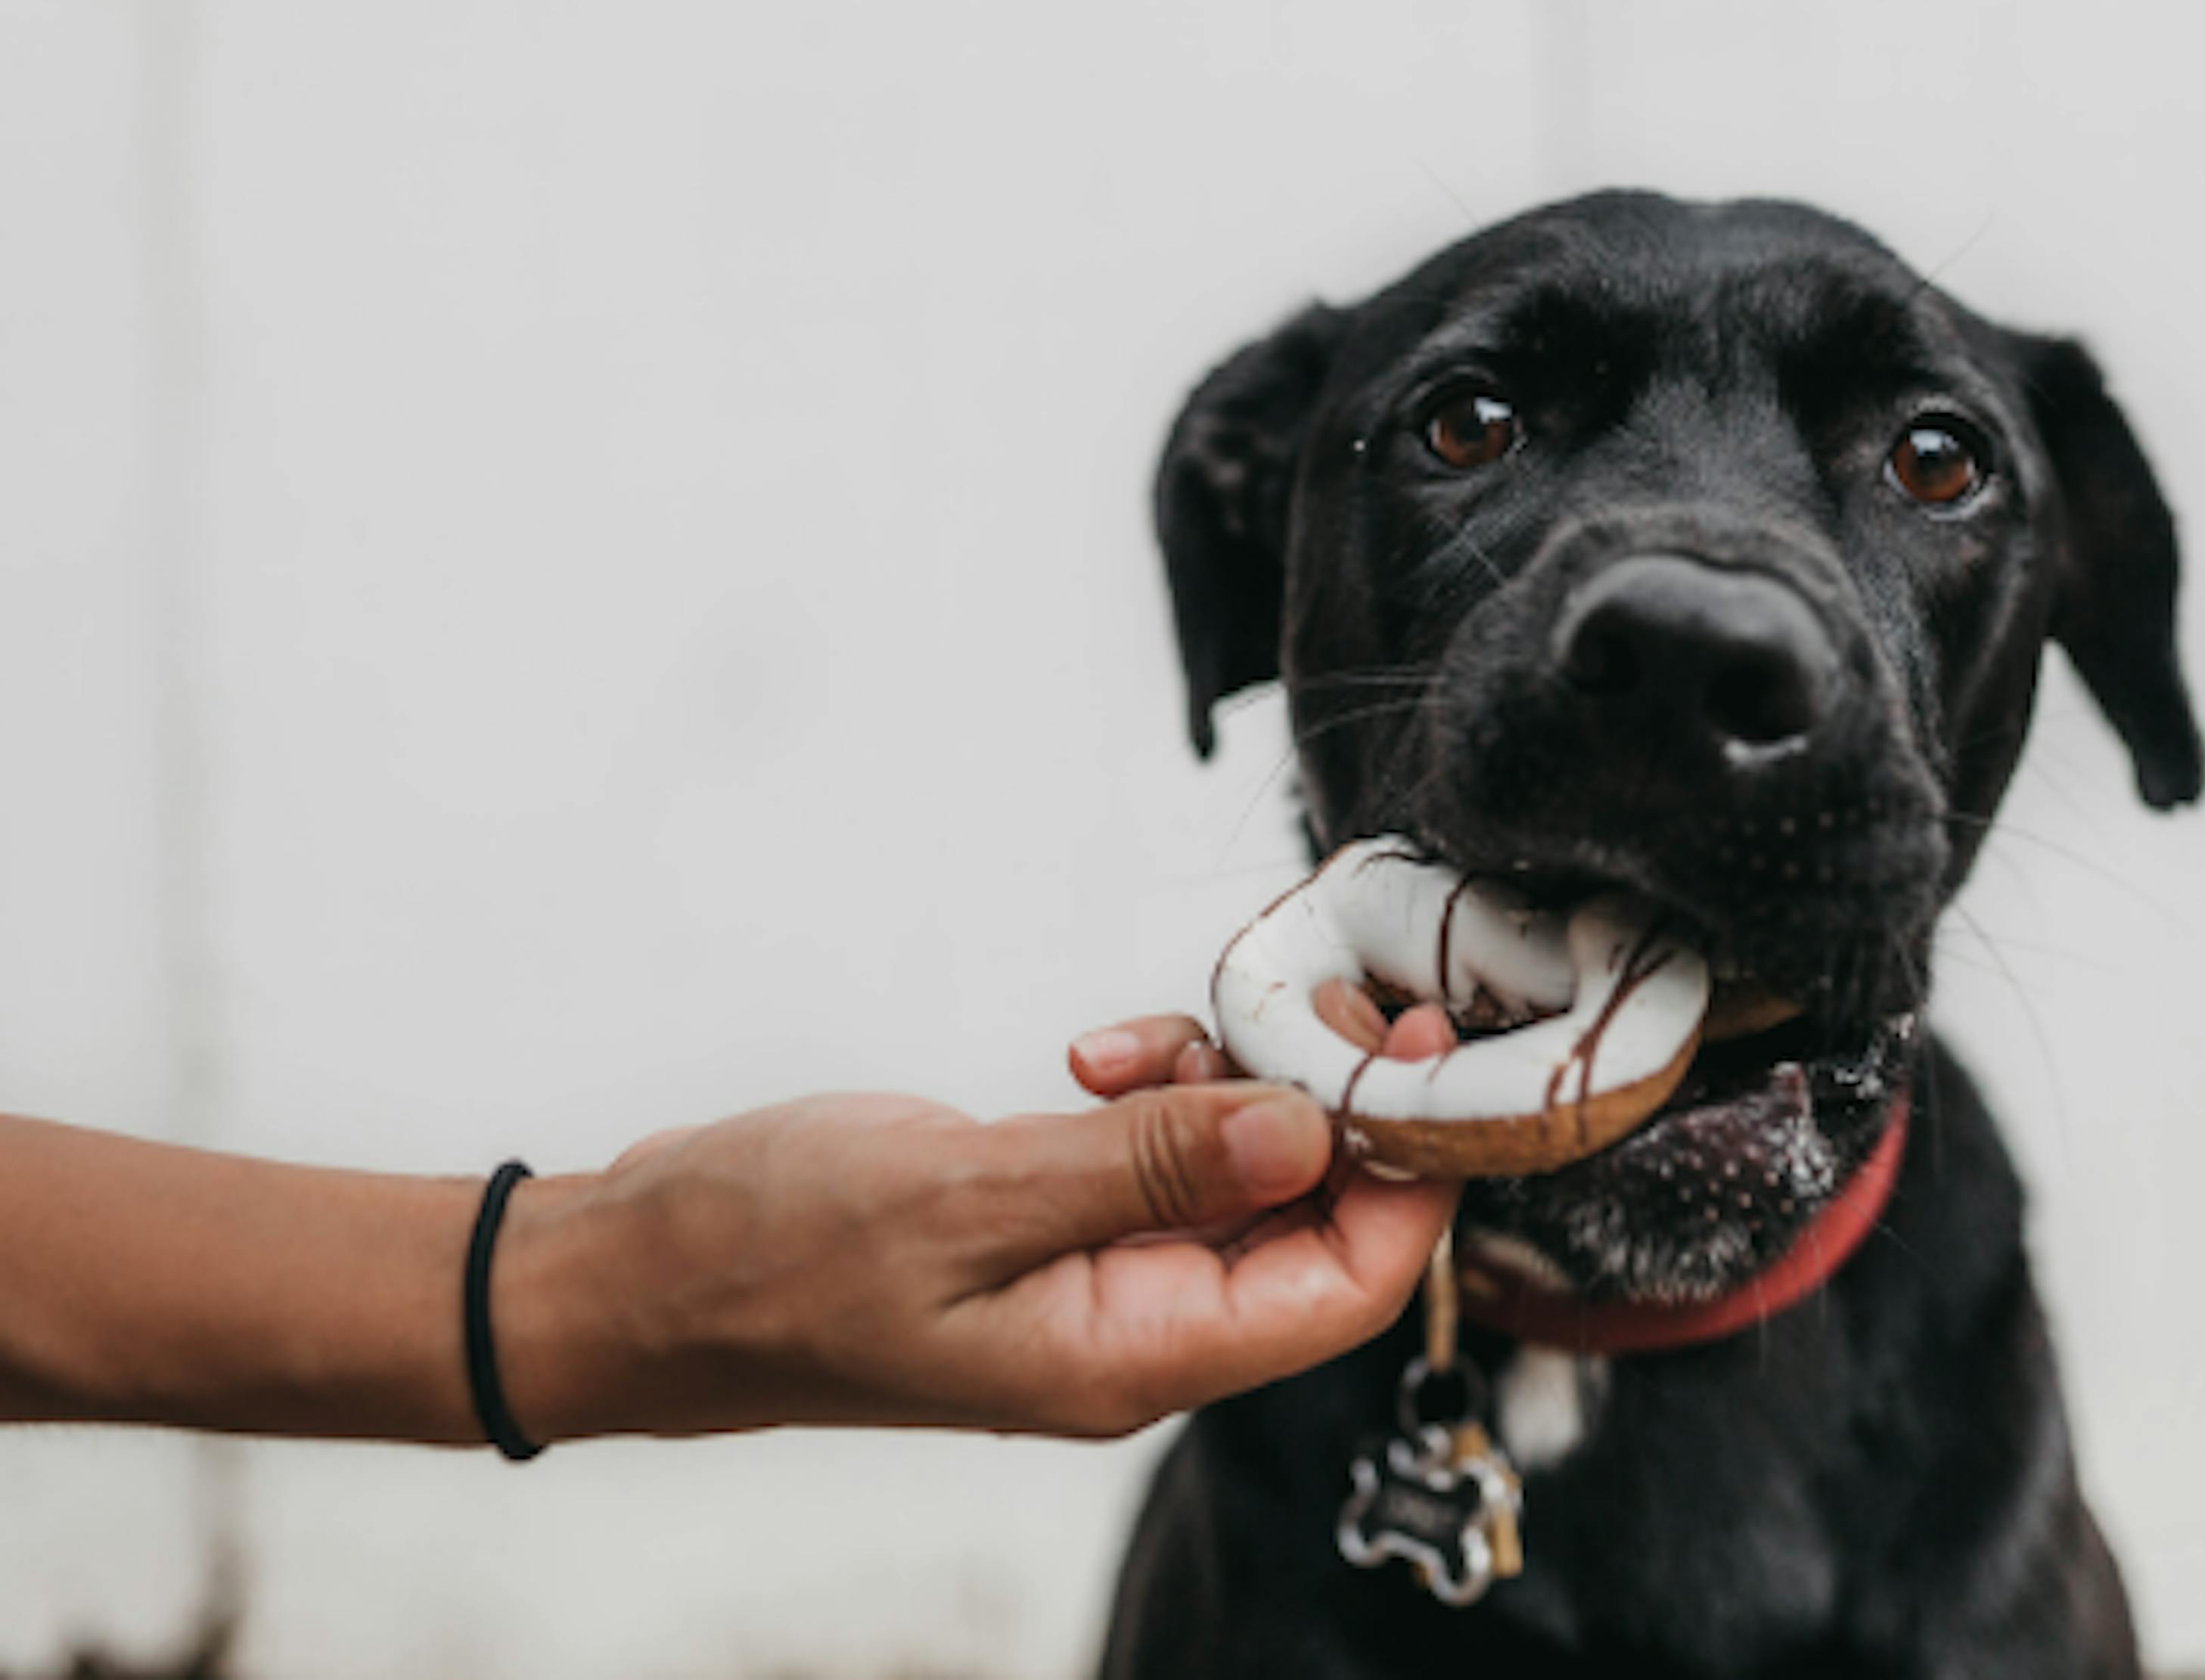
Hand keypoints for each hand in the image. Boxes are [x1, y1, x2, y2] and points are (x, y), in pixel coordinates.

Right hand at [494, 1004, 1457, 1442]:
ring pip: (1242, 1171)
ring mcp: (1098, 1278)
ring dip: (1230, 1081)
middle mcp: (1138, 1330)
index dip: (1413, 1172)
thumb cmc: (768, 1254)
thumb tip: (1311, 1128)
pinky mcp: (1059, 1223)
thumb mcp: (968, 1196)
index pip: (1351, 1284)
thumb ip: (1149, 1163)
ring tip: (1152, 1031)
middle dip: (1329, 1101)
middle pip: (1316, 1222)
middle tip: (1302, 993)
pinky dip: (1158, 1086)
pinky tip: (1092, 1054)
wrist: (636, 1274)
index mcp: (1132, 1359)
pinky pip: (1164, 1152)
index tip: (1421, 1048)